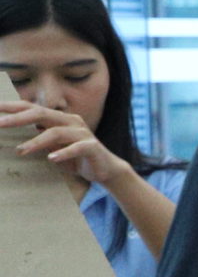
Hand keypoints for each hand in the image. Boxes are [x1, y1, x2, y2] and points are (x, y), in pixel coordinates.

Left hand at [0, 101, 134, 188]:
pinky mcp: (93, 147)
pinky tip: (51, 158)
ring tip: (21, 151)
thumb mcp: (53, 147)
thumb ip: (37, 138)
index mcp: (59, 118)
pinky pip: (77, 147)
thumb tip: (11, 138)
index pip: (32, 108)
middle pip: (41, 114)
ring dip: (36, 141)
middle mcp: (71, 121)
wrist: (106, 169)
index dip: (13, 107)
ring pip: (56, 132)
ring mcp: (82, 133)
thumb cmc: (75, 158)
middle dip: (18, 119)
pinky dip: (63, 153)